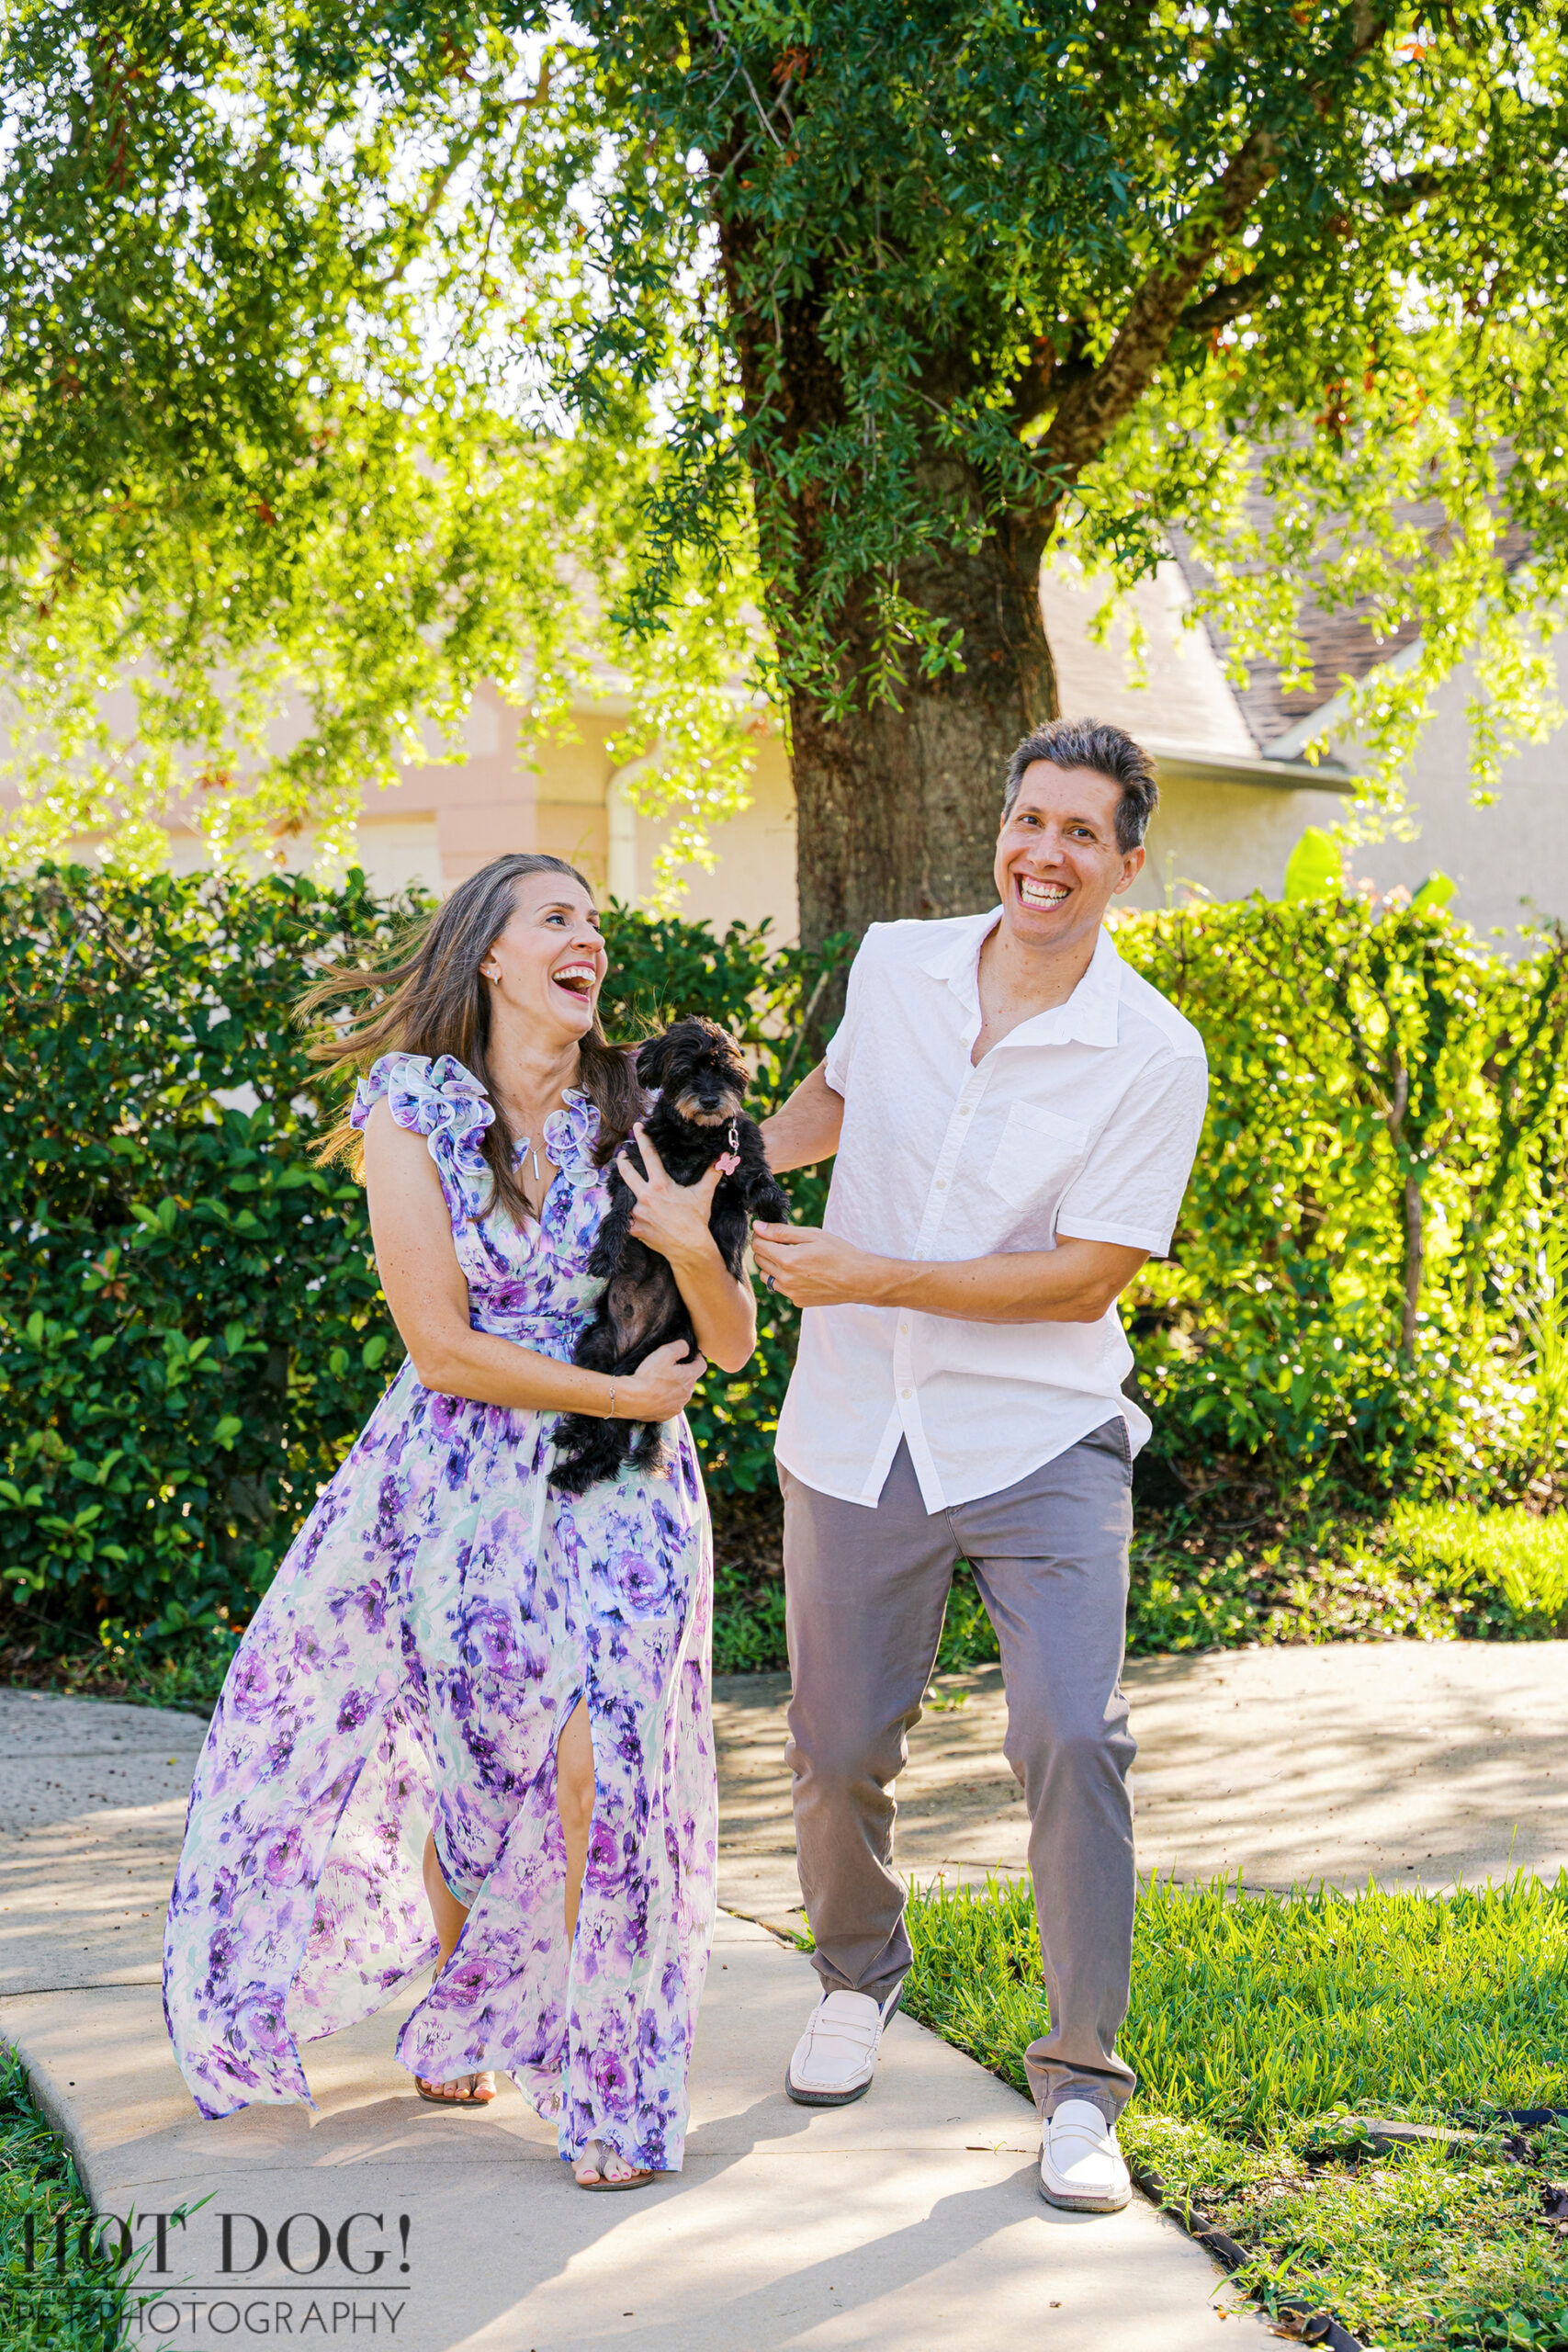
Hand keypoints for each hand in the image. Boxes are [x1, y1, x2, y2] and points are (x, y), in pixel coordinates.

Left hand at [617, 1124, 724, 1267]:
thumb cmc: (696, 1221)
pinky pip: (628, 1218)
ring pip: (627, 1197)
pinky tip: (639, 1216)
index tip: (636, 1127)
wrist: (689, 1249)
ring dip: (630, 1193)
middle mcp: (645, 1196)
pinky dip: (632, 1216)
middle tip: (622, 1154)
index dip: (642, 1139)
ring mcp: (637, 1213)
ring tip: (635, 1192)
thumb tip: (724, 1159)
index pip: (649, 1156)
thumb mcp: (703, 1195)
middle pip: (626, 1172)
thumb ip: (711, 1174)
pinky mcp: (633, 1228)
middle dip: (623, 1161)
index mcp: (660, 1185)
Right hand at [619, 1338, 707, 1422]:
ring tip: (659, 1382)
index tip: (690, 1355)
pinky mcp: (667, 1415)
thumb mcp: (664, 1352)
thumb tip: (687, 1348)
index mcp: (689, 1378)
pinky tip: (654, 1395)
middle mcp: (687, 1394)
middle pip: (691, 1380)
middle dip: (684, 1373)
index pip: (702, 1365)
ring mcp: (677, 1407)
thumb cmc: (648, 1376)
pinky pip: (670, 1405)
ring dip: (675, 1388)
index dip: (697, 1358)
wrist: (631, 1399)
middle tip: (669, 1368)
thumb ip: (680, 1347)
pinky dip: (665, 1400)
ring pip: (681, 1394)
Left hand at [750, 1222, 885, 1308]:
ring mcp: (791, 1293)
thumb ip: (781, 1232)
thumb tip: (757, 1227)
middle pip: (759, 1261)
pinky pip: (781, 1288)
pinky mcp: (798, 1301)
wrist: (860, 1280)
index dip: (762, 1236)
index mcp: (787, 1260)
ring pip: (767, 1277)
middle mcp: (785, 1279)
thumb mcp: (812, 1235)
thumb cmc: (839, 1253)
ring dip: (774, 1266)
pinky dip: (785, 1279)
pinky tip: (804, 1273)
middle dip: (767, 1250)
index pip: (758, 1246)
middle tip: (787, 1244)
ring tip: (794, 1259)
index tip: (772, 1233)